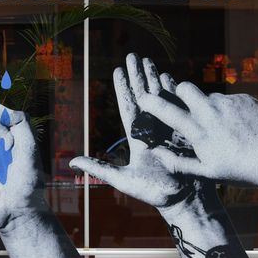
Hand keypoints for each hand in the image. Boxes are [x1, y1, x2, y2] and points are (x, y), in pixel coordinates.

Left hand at [70, 54, 252, 257]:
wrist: (184, 201)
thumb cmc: (154, 193)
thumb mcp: (122, 180)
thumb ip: (98, 167)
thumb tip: (71, 161)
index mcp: (137, 136)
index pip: (128, 106)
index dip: (123, 88)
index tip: (117, 69)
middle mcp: (152, 129)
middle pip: (143, 96)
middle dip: (138, 75)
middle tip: (133, 55)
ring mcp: (170, 128)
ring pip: (160, 97)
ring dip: (155, 78)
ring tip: (149, 61)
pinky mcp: (186, 132)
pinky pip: (180, 107)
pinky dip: (176, 91)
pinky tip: (171, 77)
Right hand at [138, 78, 257, 192]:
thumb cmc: (241, 169)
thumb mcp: (208, 172)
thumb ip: (179, 162)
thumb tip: (157, 154)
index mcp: (201, 132)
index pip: (168, 111)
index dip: (151, 102)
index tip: (142, 98)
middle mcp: (212, 113)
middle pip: (186, 88)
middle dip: (180, 92)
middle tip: (184, 105)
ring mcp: (229, 103)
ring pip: (209, 97)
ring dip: (208, 108)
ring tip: (221, 129)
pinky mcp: (244, 99)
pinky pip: (228, 100)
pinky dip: (228, 111)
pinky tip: (238, 127)